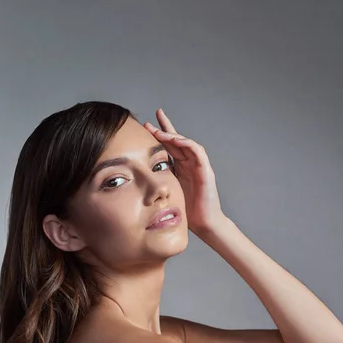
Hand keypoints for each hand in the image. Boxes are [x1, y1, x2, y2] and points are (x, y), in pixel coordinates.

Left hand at [144, 108, 224, 234]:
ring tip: (159, 130)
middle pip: (176, 141)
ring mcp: (198, 166)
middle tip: (152, 118)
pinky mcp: (206, 170)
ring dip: (172, 135)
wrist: (204, 224)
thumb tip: (136, 181)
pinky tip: (175, 140)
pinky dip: (186, 144)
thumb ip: (157, 184)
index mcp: (180, 169)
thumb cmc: (186, 212)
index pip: (169, 147)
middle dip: (164, 128)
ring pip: (186, 143)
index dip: (158, 135)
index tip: (144, 127)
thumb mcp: (167, 194)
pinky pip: (197, 151)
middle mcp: (189, 164)